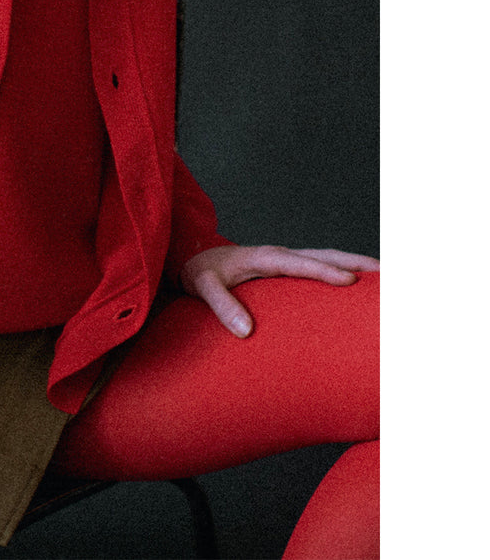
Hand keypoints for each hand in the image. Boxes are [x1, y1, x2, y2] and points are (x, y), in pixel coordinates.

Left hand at [179, 244, 379, 337]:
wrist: (196, 260)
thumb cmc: (201, 273)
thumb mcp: (204, 286)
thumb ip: (221, 305)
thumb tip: (244, 330)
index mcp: (264, 257)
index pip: (300, 263)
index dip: (325, 270)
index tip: (350, 280)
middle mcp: (281, 254)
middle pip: (325, 254)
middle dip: (356, 261)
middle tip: (388, 273)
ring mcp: (288, 258)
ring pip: (328, 256)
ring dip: (357, 263)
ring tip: (388, 276)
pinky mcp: (289, 266)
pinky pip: (321, 264)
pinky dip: (344, 268)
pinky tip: (362, 284)